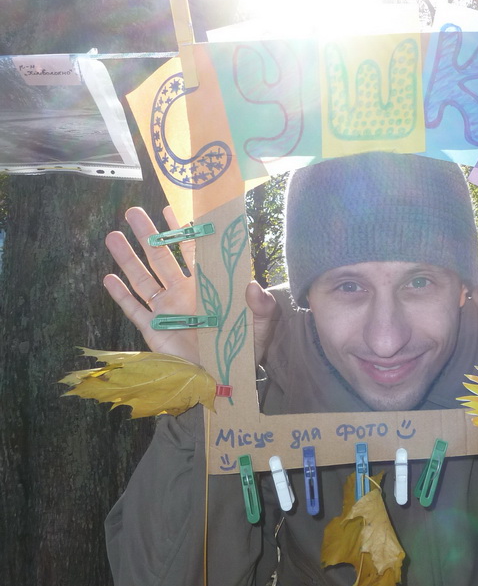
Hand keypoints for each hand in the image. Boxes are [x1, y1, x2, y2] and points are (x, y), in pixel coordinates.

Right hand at [104, 207, 277, 367]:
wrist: (228, 377)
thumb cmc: (246, 346)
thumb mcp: (261, 323)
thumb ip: (261, 304)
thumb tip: (253, 285)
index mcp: (208, 285)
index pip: (193, 251)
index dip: (182, 231)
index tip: (170, 208)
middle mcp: (184, 293)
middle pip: (162, 258)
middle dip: (148, 235)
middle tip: (133, 212)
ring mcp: (167, 310)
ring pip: (143, 279)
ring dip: (128, 259)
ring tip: (113, 236)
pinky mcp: (155, 331)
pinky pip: (135, 310)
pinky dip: (121, 296)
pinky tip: (109, 279)